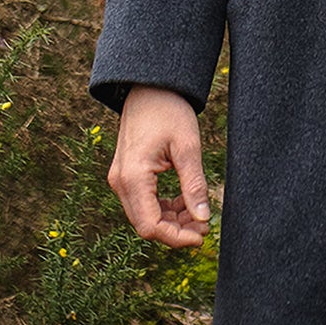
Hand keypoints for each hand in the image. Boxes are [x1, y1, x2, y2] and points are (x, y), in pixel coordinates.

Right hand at [108, 86, 211, 247]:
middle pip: (146, 225)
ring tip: (199, 214)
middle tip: (205, 226)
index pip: (150, 226)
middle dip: (176, 231)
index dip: (176, 237)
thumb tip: (204, 219)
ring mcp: (121, 179)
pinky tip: (185, 202)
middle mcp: (120, 183)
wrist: (150, 87)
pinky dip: (164, 208)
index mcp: (133, 177)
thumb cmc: (169, 111)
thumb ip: (194, 184)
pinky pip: (143, 202)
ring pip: (145, 216)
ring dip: (171, 220)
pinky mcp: (126, 175)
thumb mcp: (187, 147)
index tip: (202, 236)